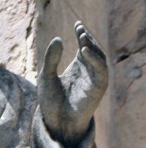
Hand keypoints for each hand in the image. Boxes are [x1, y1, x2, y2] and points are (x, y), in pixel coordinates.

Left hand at [38, 21, 107, 146]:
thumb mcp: (47, 76)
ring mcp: (94, 79)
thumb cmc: (51, 102)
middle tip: (79, 29)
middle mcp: (88, 71)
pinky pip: (101, 71)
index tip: (77, 25)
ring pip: (99, 58)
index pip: (84, 46)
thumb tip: (59, 38)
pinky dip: (94, 60)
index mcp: (78, 67)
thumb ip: (51, 59)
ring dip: (92, 46)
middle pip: (93, 49)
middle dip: (87, 38)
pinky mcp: (98, 88)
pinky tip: (84, 51)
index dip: (82, 35)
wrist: (55, 122)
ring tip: (82, 36)